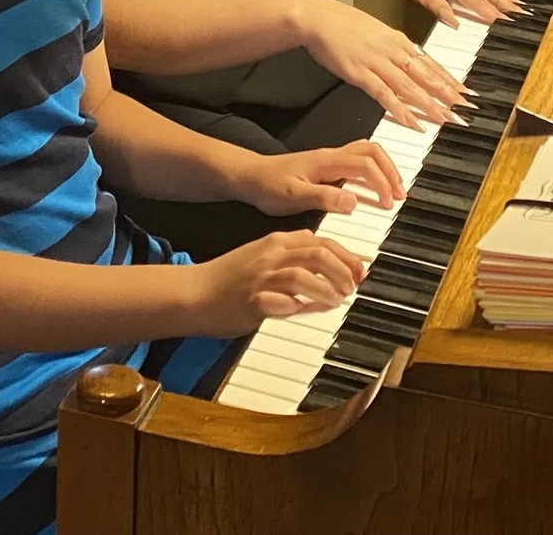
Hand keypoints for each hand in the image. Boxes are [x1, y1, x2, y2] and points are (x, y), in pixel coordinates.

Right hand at [191, 232, 368, 333]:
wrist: (193, 292)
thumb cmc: (227, 278)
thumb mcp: (261, 255)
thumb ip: (291, 257)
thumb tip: (323, 268)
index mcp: (275, 242)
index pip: (321, 241)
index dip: (346, 256)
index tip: (359, 270)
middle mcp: (271, 256)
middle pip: (318, 253)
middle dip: (343, 270)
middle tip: (353, 285)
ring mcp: (262, 278)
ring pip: (304, 275)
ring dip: (327, 288)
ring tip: (337, 299)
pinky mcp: (253, 301)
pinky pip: (283, 303)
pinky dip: (302, 307)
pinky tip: (312, 311)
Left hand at [235, 142, 404, 217]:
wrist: (249, 178)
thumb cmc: (268, 187)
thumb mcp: (293, 196)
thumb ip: (324, 198)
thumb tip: (354, 202)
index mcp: (326, 161)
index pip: (365, 164)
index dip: (381, 182)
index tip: (388, 203)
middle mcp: (331, 156)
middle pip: (372, 151)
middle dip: (391, 171)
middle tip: (400, 195)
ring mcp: (329, 160)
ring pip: (366, 154)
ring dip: (384, 169)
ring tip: (393, 191)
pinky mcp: (326, 168)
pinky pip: (357, 162)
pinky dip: (373, 172)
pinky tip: (372, 188)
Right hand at [294, 0, 469, 129]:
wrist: (318, 18)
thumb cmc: (344, 24)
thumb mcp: (377, 32)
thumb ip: (395, 48)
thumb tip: (412, 60)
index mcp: (399, 40)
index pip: (431, 64)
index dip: (451, 81)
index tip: (466, 94)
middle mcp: (393, 51)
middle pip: (426, 76)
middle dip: (448, 96)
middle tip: (465, 111)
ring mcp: (377, 62)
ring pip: (410, 87)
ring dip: (429, 105)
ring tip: (445, 120)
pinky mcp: (360, 73)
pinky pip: (384, 94)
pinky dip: (399, 109)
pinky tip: (410, 122)